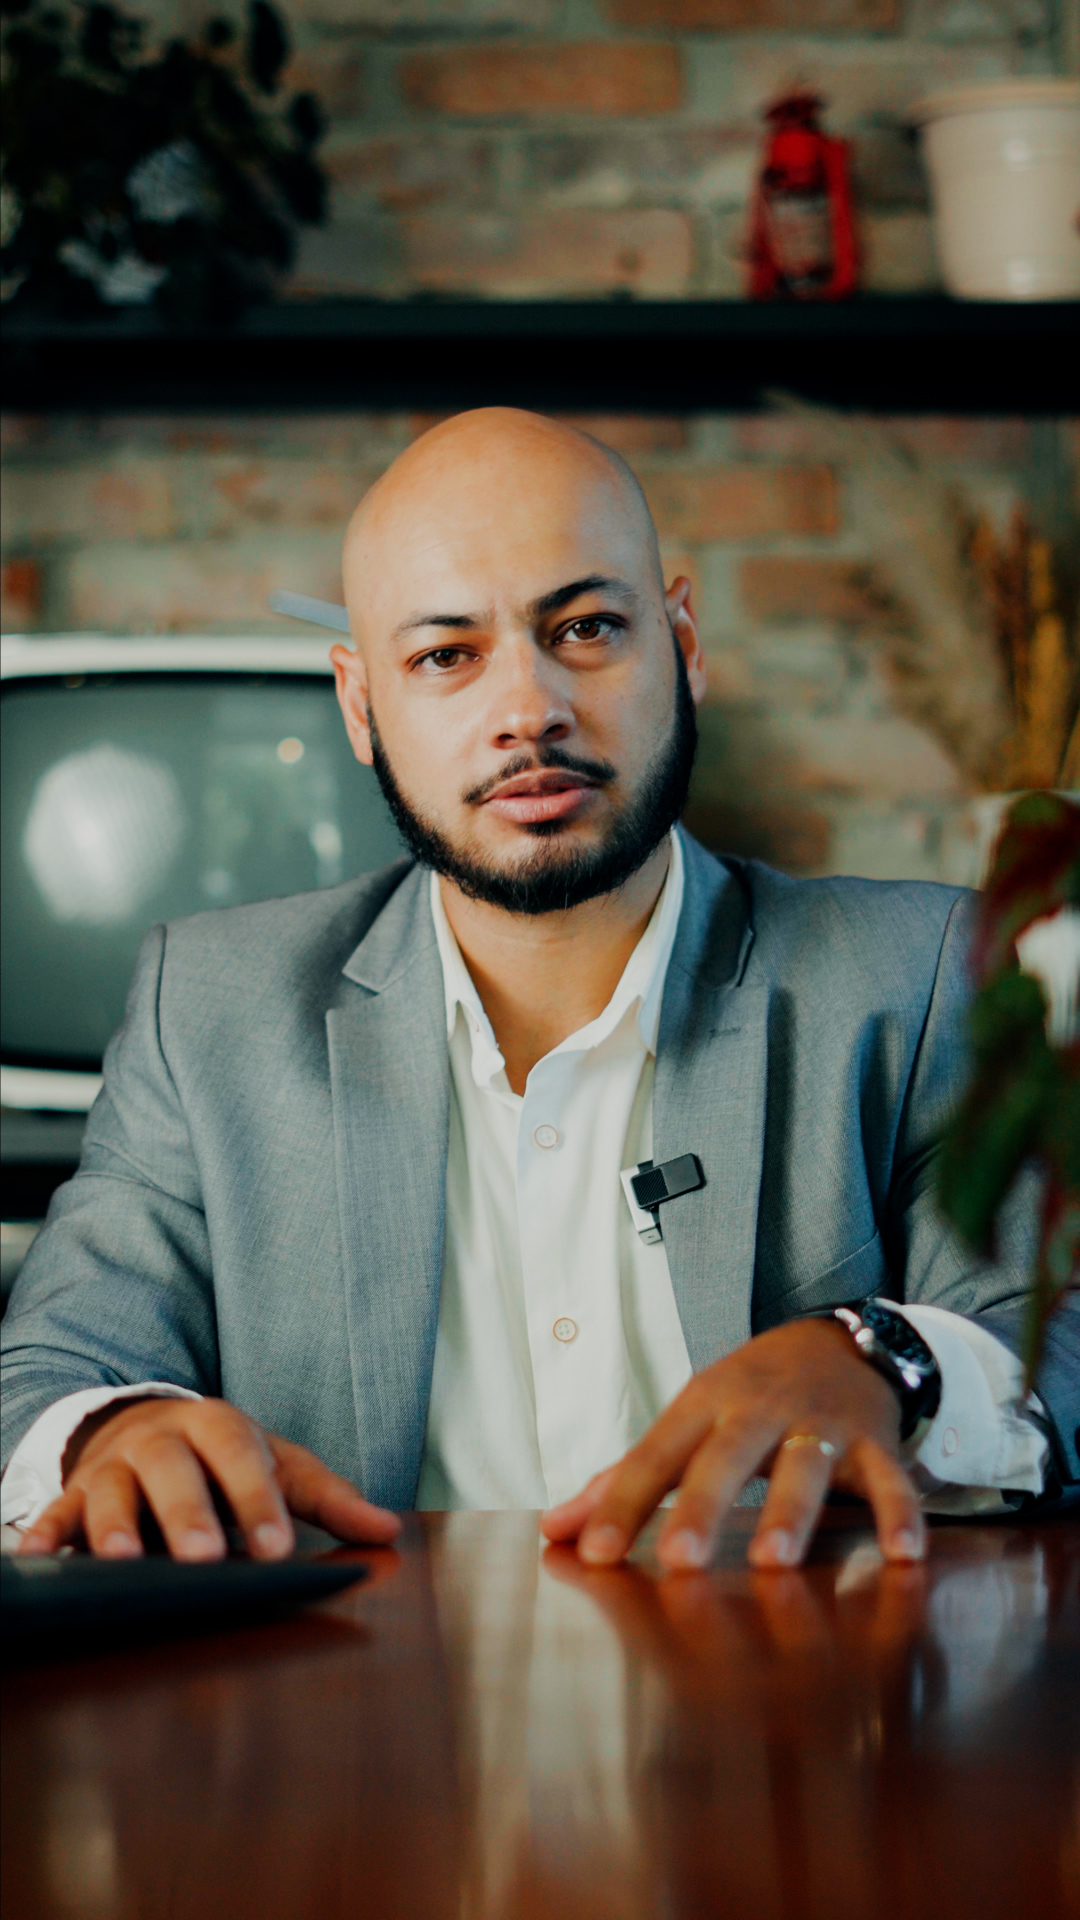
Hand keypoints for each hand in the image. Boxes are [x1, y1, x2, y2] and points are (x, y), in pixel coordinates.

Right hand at [16, 1397, 400, 1561]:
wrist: (149, 1425)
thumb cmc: (224, 1457)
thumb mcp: (277, 1465)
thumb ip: (327, 1498)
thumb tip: (387, 1531)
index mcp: (219, 1426)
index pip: (241, 1455)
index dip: (258, 1501)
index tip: (278, 1549)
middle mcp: (163, 1439)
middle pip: (172, 1468)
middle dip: (187, 1512)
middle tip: (204, 1558)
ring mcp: (115, 1465)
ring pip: (110, 1489)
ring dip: (114, 1525)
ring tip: (124, 1563)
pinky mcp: (76, 1492)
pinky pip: (57, 1512)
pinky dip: (45, 1533)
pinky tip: (35, 1558)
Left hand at [542, 1319, 923, 1571]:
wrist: (840, 1340)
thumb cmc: (750, 1392)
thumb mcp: (689, 1419)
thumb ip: (625, 1477)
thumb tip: (554, 1530)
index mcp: (704, 1402)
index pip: (655, 1453)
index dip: (622, 1502)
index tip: (593, 1553)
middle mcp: (759, 1408)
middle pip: (727, 1456)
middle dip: (702, 1506)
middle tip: (678, 1560)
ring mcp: (819, 1423)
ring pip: (804, 1466)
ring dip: (789, 1512)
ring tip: (773, 1561)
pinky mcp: (873, 1439)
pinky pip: (888, 1477)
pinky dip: (899, 1512)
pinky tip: (902, 1554)